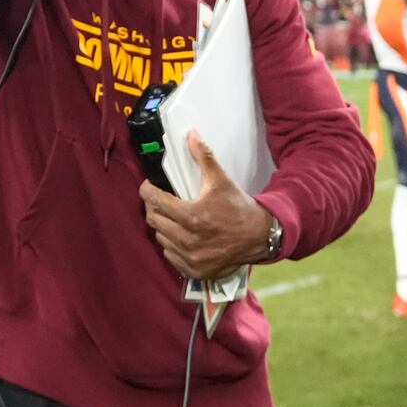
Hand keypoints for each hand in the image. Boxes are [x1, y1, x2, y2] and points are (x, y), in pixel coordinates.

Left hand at [139, 129, 274, 281]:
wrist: (260, 236)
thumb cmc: (238, 207)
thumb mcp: (221, 180)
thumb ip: (203, 157)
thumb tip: (191, 134)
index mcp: (194, 217)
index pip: (156, 202)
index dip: (147, 191)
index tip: (148, 186)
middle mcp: (190, 241)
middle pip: (154, 220)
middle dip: (153, 207)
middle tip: (159, 199)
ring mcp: (191, 259)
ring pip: (160, 238)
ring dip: (162, 226)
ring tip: (170, 216)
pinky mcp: (195, 271)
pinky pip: (169, 255)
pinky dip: (170, 244)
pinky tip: (179, 234)